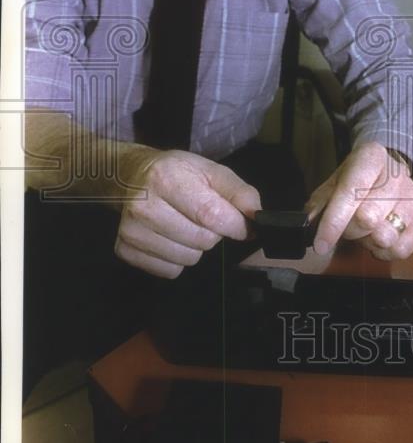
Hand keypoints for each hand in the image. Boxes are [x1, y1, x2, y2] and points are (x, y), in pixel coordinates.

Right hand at [115, 149, 260, 277]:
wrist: (131, 176)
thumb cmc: (177, 173)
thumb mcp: (210, 171)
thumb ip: (239, 192)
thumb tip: (257, 216)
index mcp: (166, 178)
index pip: (210, 214)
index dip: (234, 225)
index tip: (242, 226)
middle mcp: (144, 206)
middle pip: (201, 241)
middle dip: (212, 233)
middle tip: (201, 217)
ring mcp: (131, 231)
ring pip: (187, 260)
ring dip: (194, 247)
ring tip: (184, 225)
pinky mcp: (125, 250)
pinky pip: (169, 271)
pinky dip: (176, 259)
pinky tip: (168, 237)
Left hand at [306, 141, 412, 260]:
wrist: (389, 172)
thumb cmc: (357, 180)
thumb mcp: (335, 182)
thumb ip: (321, 202)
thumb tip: (312, 224)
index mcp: (371, 157)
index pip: (351, 193)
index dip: (334, 222)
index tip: (320, 244)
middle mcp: (397, 174)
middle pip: (368, 219)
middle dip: (351, 230)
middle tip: (348, 226)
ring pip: (385, 237)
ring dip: (368, 241)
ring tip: (366, 230)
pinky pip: (401, 249)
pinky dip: (385, 251)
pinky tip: (379, 238)